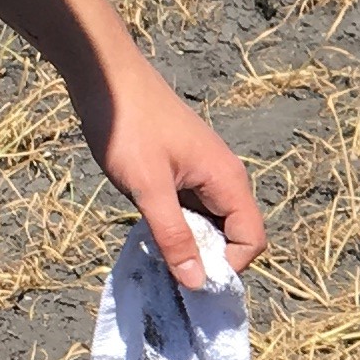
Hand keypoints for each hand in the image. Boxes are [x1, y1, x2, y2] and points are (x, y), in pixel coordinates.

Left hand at [75, 46, 266, 288]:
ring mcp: (204, 173)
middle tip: (169, 270)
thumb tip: (197, 282)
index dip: (227, 266)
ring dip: (190, 244)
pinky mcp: (183, 171)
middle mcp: (224, 178)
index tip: (188, 277)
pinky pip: (193, 210)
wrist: (107, 77)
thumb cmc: (129, 127)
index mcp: (227, 179)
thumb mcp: (148, 188)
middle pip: (234, 235)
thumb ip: (174, 235)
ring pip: (211, 224)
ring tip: (157, 251)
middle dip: (208, 259)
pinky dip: (177, 227)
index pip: (251, 240)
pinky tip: (150, 228)